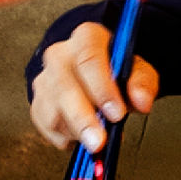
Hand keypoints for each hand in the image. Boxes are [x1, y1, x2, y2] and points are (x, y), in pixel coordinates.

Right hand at [29, 22, 159, 155]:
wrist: (96, 75)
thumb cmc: (115, 70)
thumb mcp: (137, 70)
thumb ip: (142, 83)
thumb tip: (142, 101)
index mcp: (86, 38)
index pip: (89, 58)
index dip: (102, 88)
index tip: (117, 114)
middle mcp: (60, 55)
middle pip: (63, 86)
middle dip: (82, 119)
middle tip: (100, 141)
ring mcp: (45, 80)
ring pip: (52, 111)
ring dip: (75, 132)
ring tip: (97, 139)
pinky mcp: (38, 104)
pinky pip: (46, 127)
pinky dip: (65, 138)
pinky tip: (82, 137)